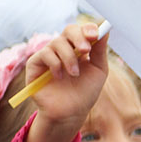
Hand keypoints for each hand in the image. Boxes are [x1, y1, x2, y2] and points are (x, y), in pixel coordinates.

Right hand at [24, 23, 109, 141]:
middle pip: (69, 30)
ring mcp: (48, 55)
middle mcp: (63, 49)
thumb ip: (100, 51)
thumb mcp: (98, 71)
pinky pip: (45, 54)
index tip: (95, 34)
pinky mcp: (35, 64)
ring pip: (57, 43)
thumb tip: (105, 30)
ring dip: (69, 58)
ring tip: (75, 75)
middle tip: (85, 50)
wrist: (71, 112)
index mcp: (79, 49)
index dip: (88, 29)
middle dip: (78, 38)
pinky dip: (55, 64)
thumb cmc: (85, 92)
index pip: (82, 31)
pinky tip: (60, 77)